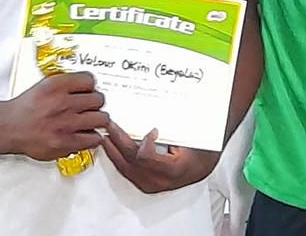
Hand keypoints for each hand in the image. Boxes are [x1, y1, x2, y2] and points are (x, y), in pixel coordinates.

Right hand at [5, 72, 107, 160]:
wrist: (8, 128)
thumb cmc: (26, 108)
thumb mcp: (46, 85)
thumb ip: (68, 84)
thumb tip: (91, 87)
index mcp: (56, 86)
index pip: (90, 80)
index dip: (90, 87)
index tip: (88, 91)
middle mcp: (61, 104)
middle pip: (98, 99)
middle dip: (95, 103)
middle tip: (89, 108)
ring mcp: (64, 124)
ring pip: (101, 119)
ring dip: (97, 120)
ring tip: (89, 121)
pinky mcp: (64, 143)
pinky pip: (94, 138)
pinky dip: (93, 137)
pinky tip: (86, 135)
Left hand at [101, 121, 217, 192]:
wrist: (200, 170)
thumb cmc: (199, 155)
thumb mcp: (191, 140)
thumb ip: (174, 132)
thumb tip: (158, 121)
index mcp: (172, 170)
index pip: (146, 157)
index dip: (145, 142)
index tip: (153, 130)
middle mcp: (157, 180)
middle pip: (130, 160)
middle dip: (118, 140)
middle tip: (111, 125)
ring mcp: (149, 184)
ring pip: (124, 167)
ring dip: (113, 149)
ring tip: (106, 135)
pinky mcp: (143, 184)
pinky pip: (125, 171)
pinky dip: (117, 157)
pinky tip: (113, 148)